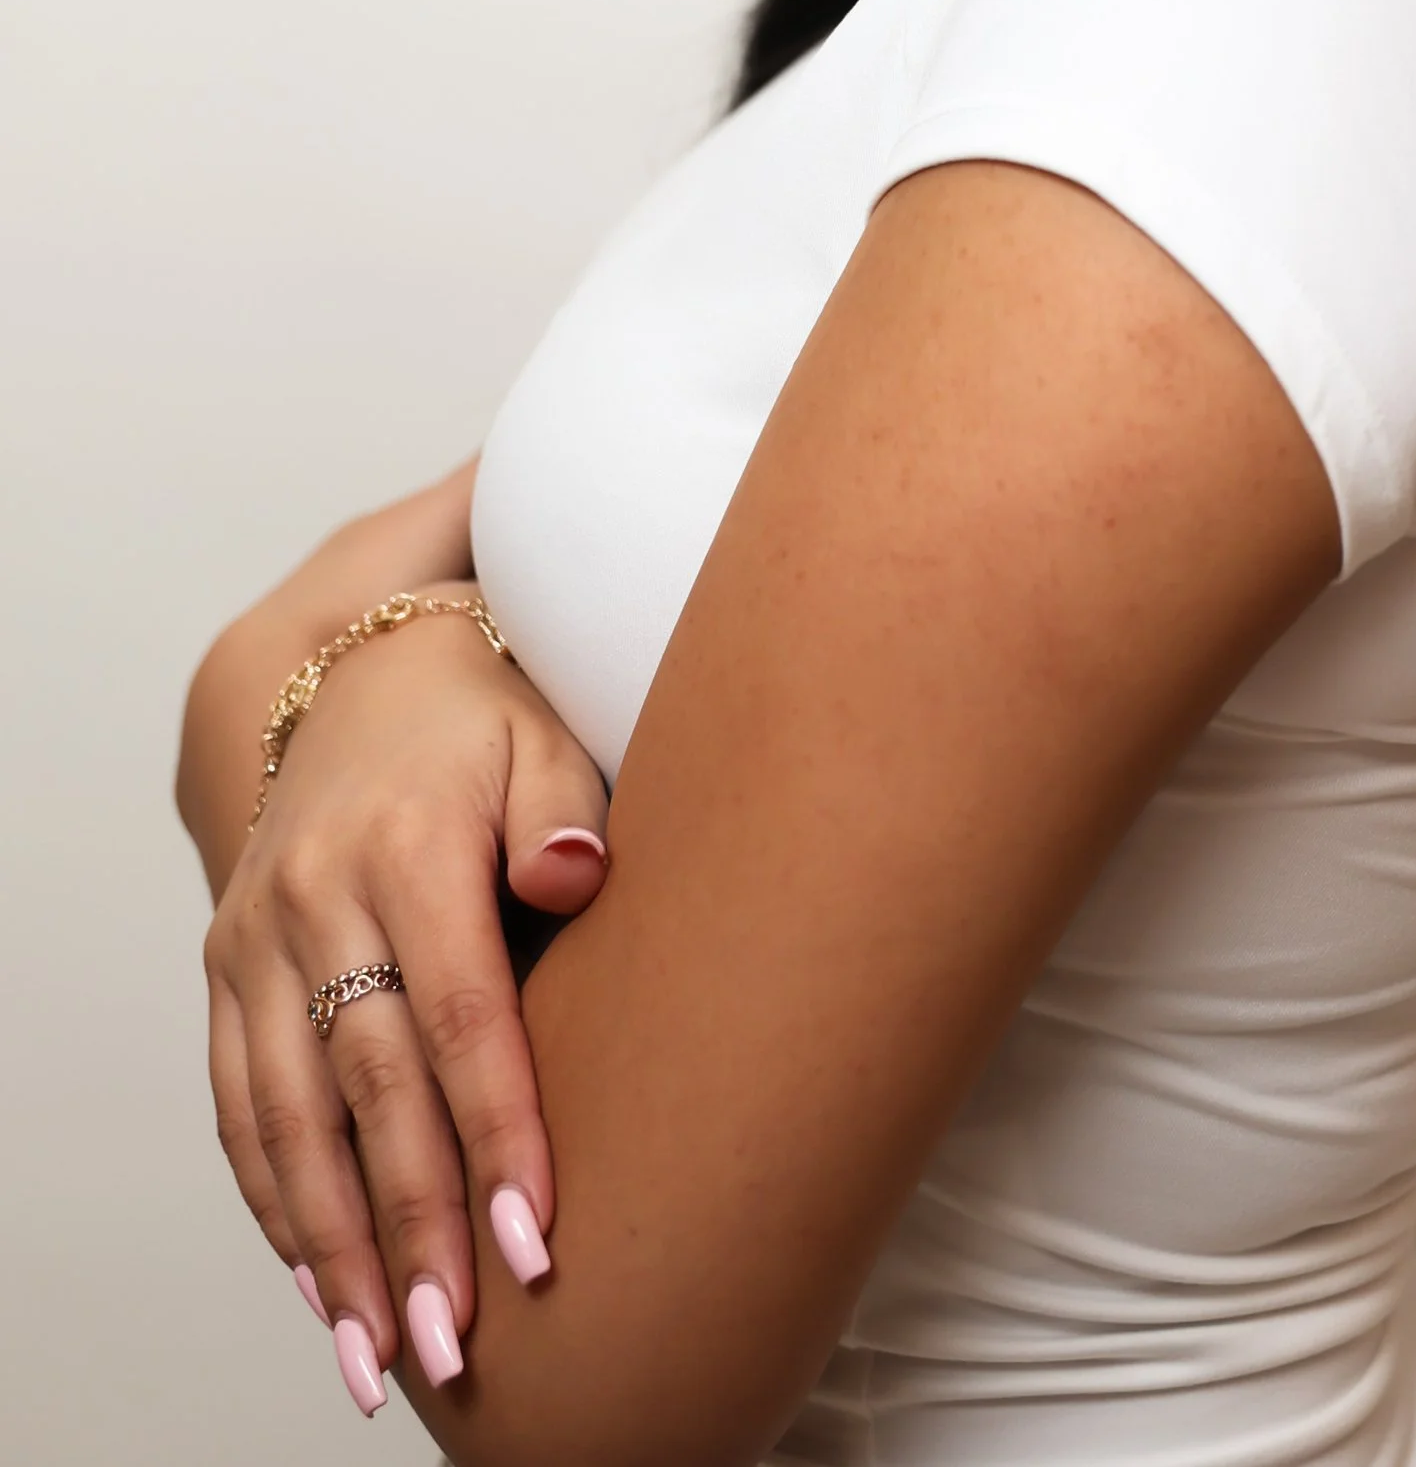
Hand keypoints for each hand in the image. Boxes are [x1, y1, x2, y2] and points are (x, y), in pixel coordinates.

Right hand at [204, 599, 609, 1407]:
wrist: (353, 672)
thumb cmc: (484, 719)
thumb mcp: (541, 732)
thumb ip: (564, 807)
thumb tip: (576, 876)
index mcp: (407, 843)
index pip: (458, 1017)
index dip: (496, 1135)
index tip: (536, 1247)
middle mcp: (315, 898)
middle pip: (368, 1089)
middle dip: (414, 1229)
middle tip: (454, 1344)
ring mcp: (257, 939)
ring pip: (287, 1118)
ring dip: (334, 1249)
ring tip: (381, 1356)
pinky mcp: (226, 969)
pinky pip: (240, 1105)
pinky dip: (276, 1203)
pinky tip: (321, 1287)